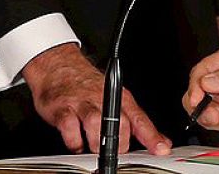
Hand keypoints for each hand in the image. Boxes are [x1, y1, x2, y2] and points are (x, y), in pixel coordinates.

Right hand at [22, 44, 171, 155]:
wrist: (57, 66)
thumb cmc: (87, 85)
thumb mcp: (116, 99)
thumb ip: (136, 123)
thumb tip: (160, 141)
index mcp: (119, 97)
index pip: (139, 119)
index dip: (151, 136)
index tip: (161, 149)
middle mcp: (102, 99)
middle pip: (120, 123)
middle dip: (121, 143)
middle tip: (117, 152)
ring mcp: (82, 103)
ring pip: (96, 123)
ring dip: (98, 142)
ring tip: (96, 148)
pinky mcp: (62, 109)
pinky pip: (70, 128)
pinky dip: (75, 141)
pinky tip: (77, 143)